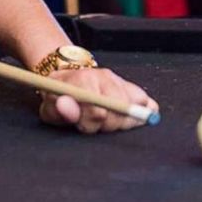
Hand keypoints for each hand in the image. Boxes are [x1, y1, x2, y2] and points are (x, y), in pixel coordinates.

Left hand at [38, 67, 157, 134]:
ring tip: (104, 119)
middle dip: (105, 124)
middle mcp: (107, 77)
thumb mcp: (51, 104)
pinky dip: (141, 113)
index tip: (84, 124)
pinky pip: (149, 105)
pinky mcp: (136, 90)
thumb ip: (59, 107)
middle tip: (91, 123)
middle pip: (120, 111)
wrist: (70, 78)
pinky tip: (125, 116)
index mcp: (85, 78)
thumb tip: (66, 103)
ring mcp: (123, 82)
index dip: (91, 120)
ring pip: (135, 110)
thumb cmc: (61, 96)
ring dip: (121, 121)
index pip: (99, 108)